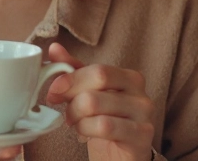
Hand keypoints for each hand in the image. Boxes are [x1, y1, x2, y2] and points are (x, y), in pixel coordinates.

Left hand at [45, 43, 154, 160]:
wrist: (121, 156)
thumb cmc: (106, 121)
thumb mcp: (89, 94)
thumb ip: (74, 71)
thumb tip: (55, 49)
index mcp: (130, 78)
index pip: (97, 70)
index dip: (71, 79)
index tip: (54, 91)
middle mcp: (141, 94)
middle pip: (98, 83)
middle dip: (72, 97)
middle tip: (65, 111)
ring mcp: (143, 115)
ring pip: (96, 105)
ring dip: (77, 117)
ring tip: (76, 124)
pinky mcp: (141, 136)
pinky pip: (104, 126)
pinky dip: (86, 129)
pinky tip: (85, 134)